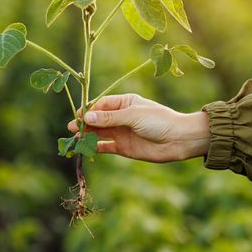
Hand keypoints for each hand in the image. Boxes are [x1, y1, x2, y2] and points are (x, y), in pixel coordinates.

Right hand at [67, 93, 209, 162]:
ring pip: (99, 133)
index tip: (79, 116)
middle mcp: (122, 117)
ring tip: (75, 139)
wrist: (179, 140)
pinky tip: (85, 148)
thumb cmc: (159, 121)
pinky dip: (95, 147)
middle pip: (98, 119)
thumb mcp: (133, 116)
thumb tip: (87, 117)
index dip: (89, 110)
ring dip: (87, 135)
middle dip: (85, 123)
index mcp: (125, 103)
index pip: (101, 105)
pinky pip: (105, 147)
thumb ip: (109, 119)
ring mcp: (121, 133)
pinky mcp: (123, 148)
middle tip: (72, 128)